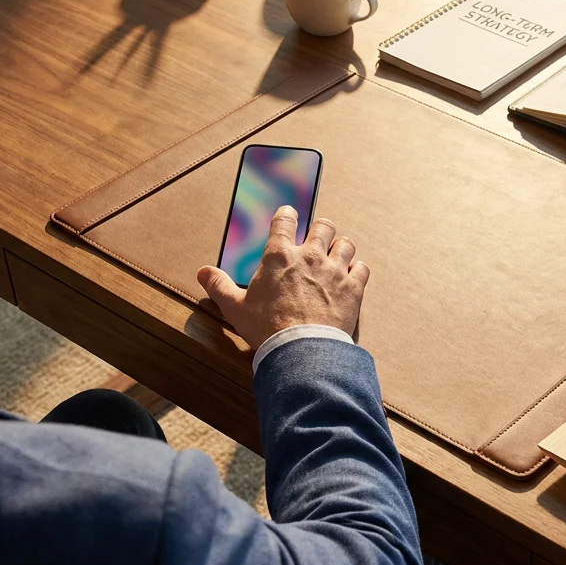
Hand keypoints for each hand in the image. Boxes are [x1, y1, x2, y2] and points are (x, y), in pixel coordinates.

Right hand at [198, 205, 368, 352]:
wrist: (302, 350)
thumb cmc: (267, 328)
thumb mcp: (236, 308)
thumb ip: (219, 286)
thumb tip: (203, 272)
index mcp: (279, 256)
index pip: (284, 221)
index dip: (287, 215)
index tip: (289, 214)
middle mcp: (309, 256)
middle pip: (323, 226)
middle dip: (321, 228)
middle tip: (319, 235)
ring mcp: (334, 270)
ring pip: (346, 244)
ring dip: (341, 247)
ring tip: (337, 254)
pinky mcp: (353, 288)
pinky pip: (362, 268)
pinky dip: (358, 270)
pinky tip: (353, 276)